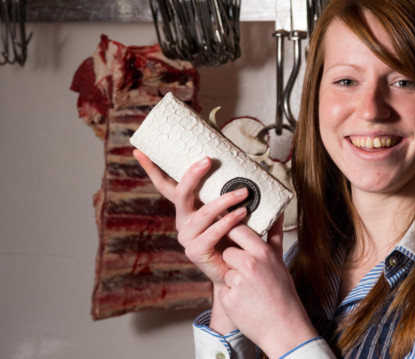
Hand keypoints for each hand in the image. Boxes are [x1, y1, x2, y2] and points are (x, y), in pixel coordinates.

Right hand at [133, 149, 248, 331]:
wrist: (240, 271)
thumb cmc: (240, 238)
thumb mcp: (242, 212)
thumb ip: (246, 195)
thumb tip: (266, 171)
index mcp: (188, 208)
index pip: (166, 185)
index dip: (152, 169)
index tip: (139, 151)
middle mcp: (183, 220)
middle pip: (180, 193)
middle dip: (192, 175)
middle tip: (208, 160)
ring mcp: (187, 237)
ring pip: (202, 213)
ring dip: (224, 201)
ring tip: (243, 193)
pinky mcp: (195, 252)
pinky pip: (211, 233)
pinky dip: (228, 222)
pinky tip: (241, 215)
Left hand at [220, 219, 317, 357]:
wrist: (283, 326)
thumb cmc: (282, 292)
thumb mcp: (279, 261)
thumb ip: (274, 234)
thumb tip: (277, 211)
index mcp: (262, 253)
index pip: (237, 229)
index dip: (233, 232)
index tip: (233, 234)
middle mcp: (249, 265)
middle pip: (227, 251)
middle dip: (233, 260)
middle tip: (249, 274)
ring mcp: (237, 282)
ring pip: (224, 271)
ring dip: (232, 280)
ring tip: (250, 291)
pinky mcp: (228, 299)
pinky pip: (222, 290)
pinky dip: (231, 296)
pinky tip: (245, 302)